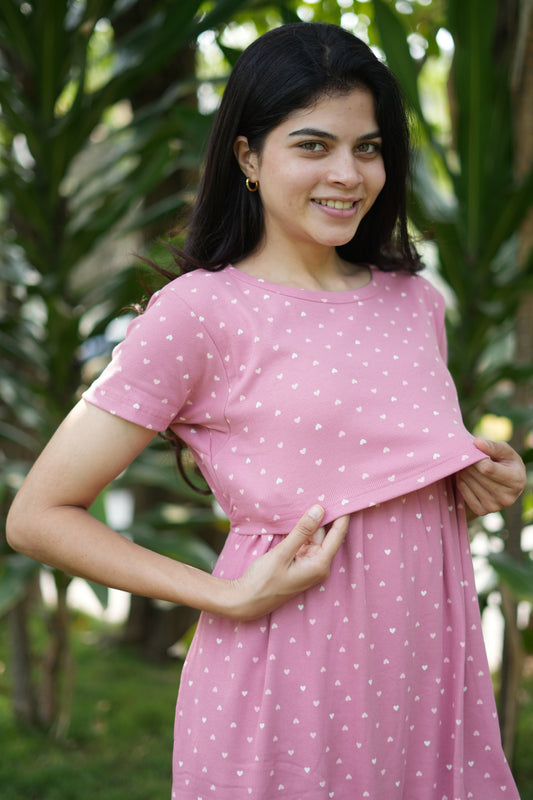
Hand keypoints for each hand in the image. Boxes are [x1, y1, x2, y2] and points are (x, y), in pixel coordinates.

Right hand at [227, 506, 348, 620]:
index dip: (342, 515)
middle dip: (322, 516)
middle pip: (326, 534)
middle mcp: (319, 566)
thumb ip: (302, 531)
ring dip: (309, 523)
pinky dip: (301, 532)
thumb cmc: (263, 581)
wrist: (246, 601)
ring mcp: (309, 565)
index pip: (338, 534)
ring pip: (314, 537)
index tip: (345, 495)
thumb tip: (319, 509)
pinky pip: (305, 542)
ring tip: (307, 499)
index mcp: (320, 565)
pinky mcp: (299, 563)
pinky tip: (297, 517)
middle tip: (320, 491)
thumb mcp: (282, 553)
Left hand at [456, 438, 525, 516]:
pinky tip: (466, 476)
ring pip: (468, 483)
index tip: (473, 450)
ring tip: (467, 465)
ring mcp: (494, 507)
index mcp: (516, 480)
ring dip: (463, 471)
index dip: (476, 457)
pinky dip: (461, 482)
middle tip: (467, 456)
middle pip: (476, 475)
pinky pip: (464, 493)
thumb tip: (477, 442)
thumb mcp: (505, 451)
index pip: (487, 468)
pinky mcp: (482, 511)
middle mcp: (507, 498)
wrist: (504, 485)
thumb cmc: (505, 463)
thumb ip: (492, 446)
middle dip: (469, 463)